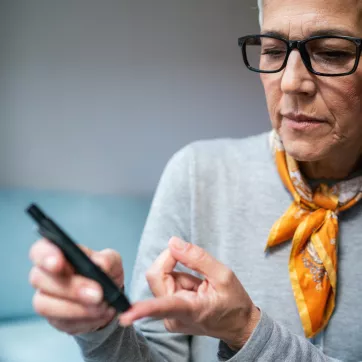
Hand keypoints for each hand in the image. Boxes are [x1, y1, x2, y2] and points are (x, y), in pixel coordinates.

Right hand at [29, 238, 122, 334]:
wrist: (110, 297)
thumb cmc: (105, 271)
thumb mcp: (112, 260)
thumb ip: (106, 260)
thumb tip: (100, 265)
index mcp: (57, 252)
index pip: (40, 250)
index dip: (45, 256)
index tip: (58, 264)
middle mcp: (44, 274)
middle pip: (40, 279)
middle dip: (71, 288)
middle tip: (97, 293)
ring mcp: (45, 298)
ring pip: (45, 305)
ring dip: (77, 308)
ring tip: (102, 306)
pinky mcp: (54, 319)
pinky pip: (61, 322)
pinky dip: (84, 320)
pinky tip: (100, 314)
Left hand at [119, 237, 260, 349]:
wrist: (237, 324)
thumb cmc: (233, 303)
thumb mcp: (224, 275)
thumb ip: (197, 258)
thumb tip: (172, 242)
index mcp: (190, 310)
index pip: (163, 307)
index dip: (143, 309)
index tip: (125, 316)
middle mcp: (173, 317)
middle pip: (156, 276)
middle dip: (172, 261)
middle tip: (194, 263)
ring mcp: (169, 316)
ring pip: (161, 277)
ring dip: (179, 272)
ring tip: (199, 284)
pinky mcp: (167, 313)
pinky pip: (165, 284)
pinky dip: (179, 279)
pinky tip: (194, 289)